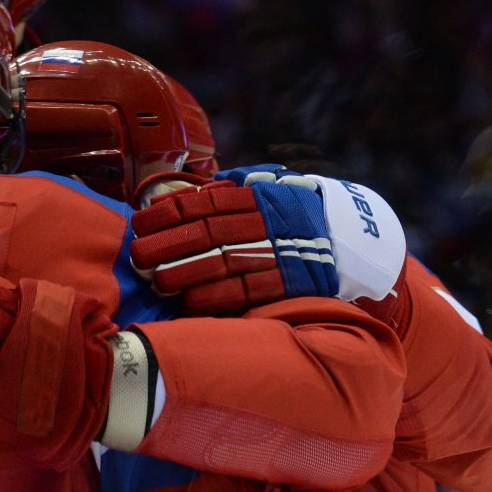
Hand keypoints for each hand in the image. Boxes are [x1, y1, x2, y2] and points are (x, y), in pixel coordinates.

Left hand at [131, 167, 406, 313]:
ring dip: (188, 272)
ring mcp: (280, 253)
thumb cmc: (292, 219)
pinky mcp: (291, 284)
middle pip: (210, 232)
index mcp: (258, 197)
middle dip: (170, 243)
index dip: (170, 213)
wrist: (353, 243)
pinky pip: (250, 291)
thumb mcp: (266, 194)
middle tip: (138, 256)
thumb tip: (182, 190)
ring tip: (158, 281)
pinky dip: (219, 296)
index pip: (206, 202)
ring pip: (226, 261)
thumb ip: (229, 193)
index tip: (140, 223)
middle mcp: (267, 222)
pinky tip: (191, 301)